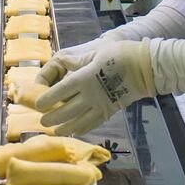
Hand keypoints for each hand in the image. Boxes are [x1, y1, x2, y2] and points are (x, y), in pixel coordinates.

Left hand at [34, 40, 154, 135]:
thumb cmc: (120, 54)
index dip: (47, 99)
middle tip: (43, 122)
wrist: (146, 67)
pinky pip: (94, 123)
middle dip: (53, 118)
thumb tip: (61, 62)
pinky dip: (84, 128)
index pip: (61, 91)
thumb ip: (77, 61)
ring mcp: (102, 105)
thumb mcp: (95, 52)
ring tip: (56, 131)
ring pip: (79, 121)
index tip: (38, 104)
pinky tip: (77, 131)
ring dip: (66, 127)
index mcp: (85, 78)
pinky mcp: (111, 110)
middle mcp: (91, 95)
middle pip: (67, 110)